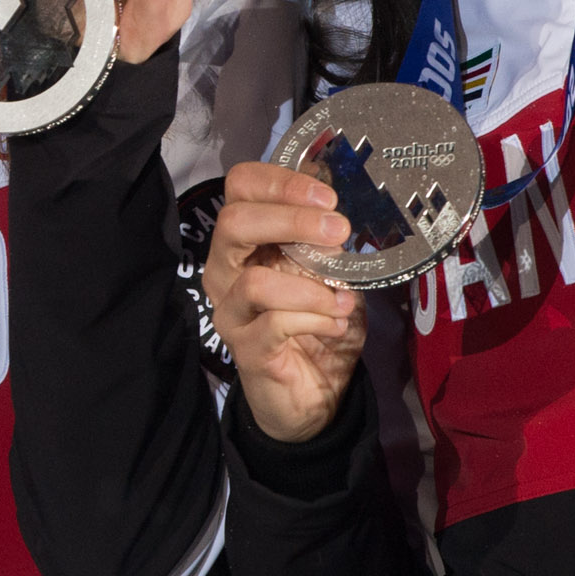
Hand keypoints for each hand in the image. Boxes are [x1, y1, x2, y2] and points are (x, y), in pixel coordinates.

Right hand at [202, 158, 367, 442]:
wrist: (312, 392)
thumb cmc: (317, 322)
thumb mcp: (329, 272)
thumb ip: (328, 240)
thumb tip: (348, 203)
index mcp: (245, 240)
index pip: (240, 187)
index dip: (280, 182)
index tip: (327, 196)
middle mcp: (225, 270)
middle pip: (234, 222)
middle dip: (290, 219)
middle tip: (338, 231)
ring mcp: (231, 311)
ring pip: (254, 281)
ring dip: (310, 287)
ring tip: (344, 299)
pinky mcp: (245, 348)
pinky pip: (275, 325)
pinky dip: (315, 320)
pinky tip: (337, 325)